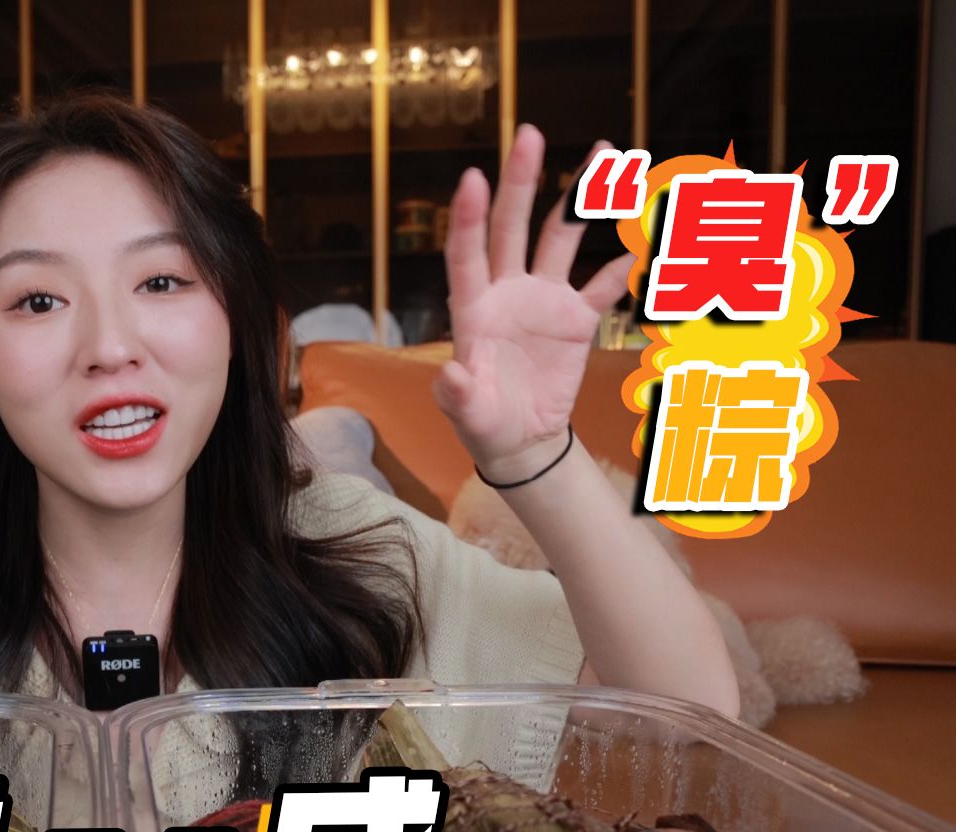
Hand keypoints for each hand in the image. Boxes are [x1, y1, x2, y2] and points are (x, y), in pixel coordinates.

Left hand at [435, 125, 632, 481]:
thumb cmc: (483, 422)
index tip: (472, 177)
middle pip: (511, 227)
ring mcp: (542, 299)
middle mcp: (506, 291)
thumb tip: (451, 375)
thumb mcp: (467, 412)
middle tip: (530, 133)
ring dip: (580, 199)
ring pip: (560, 238)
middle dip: (522, 181)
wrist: (519, 438)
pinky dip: (622, 268)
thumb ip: (458, 393)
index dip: (468, 218)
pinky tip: (641, 244)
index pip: (467, 254)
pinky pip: (602, 287)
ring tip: (605, 155)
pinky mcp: (576, 319)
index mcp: (472, 308)